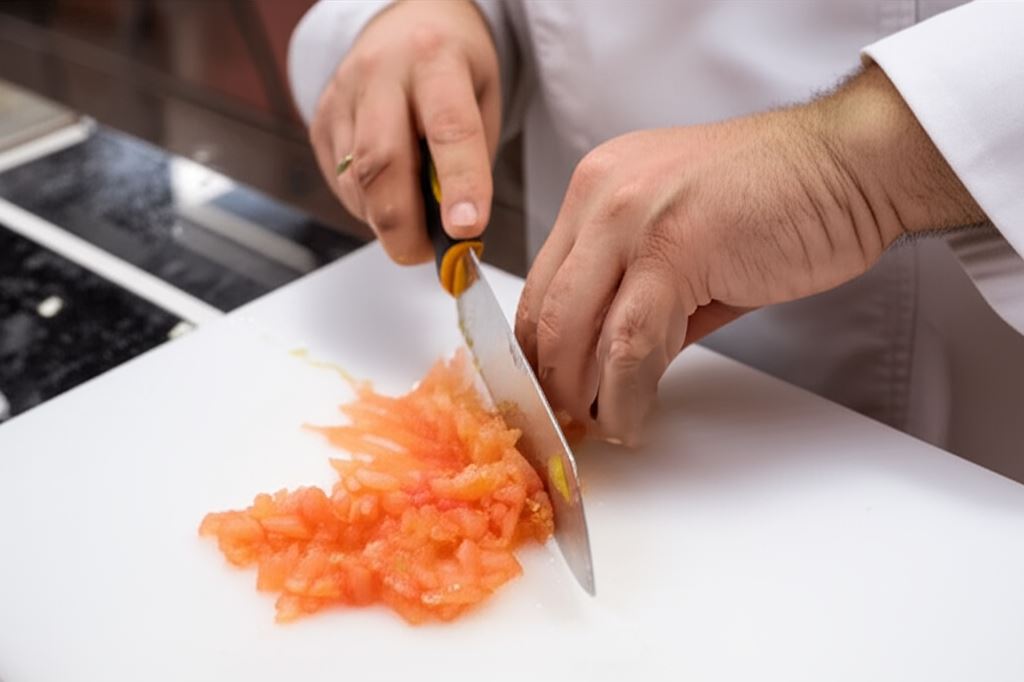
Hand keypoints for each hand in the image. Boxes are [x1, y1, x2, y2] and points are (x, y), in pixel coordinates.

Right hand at [309, 0, 500, 262]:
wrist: (408, 23)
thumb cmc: (455, 69)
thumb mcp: (483, 101)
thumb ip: (471, 161)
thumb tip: (455, 233)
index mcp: (435, 58)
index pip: (449, 129)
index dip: (460, 185)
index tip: (467, 230)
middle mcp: (381, 72)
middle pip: (383, 164)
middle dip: (405, 226)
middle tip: (426, 255)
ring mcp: (342, 95)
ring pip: (356, 182)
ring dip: (387, 219)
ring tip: (415, 220)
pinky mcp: (320, 120)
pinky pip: (341, 183)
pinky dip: (368, 206)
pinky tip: (389, 194)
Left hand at [515, 65, 983, 444]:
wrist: (851, 165)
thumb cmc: (782, 201)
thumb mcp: (687, 247)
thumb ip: (642, 300)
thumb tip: (609, 368)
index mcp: (598, 189)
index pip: (542, 283)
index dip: (537, 350)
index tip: (549, 390)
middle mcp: (602, 196)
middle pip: (547, 312)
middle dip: (551, 382)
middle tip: (569, 421)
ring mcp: (633, 218)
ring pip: (578, 332)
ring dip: (585, 397)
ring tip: (606, 429)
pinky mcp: (673, 248)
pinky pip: (630, 344)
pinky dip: (626, 396)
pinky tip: (634, 419)